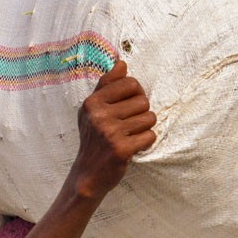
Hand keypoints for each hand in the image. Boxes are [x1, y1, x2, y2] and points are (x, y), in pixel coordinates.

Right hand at [72, 60, 156, 197]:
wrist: (87, 174)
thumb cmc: (94, 138)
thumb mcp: (92, 110)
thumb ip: (107, 85)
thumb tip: (122, 63)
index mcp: (93, 102)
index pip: (130, 83)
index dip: (136, 93)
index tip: (130, 104)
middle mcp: (100, 115)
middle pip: (143, 101)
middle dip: (142, 112)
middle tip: (130, 124)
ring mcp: (110, 133)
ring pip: (149, 118)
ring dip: (145, 128)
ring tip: (132, 135)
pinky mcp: (122, 150)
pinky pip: (150, 136)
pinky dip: (146, 141)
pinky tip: (134, 146)